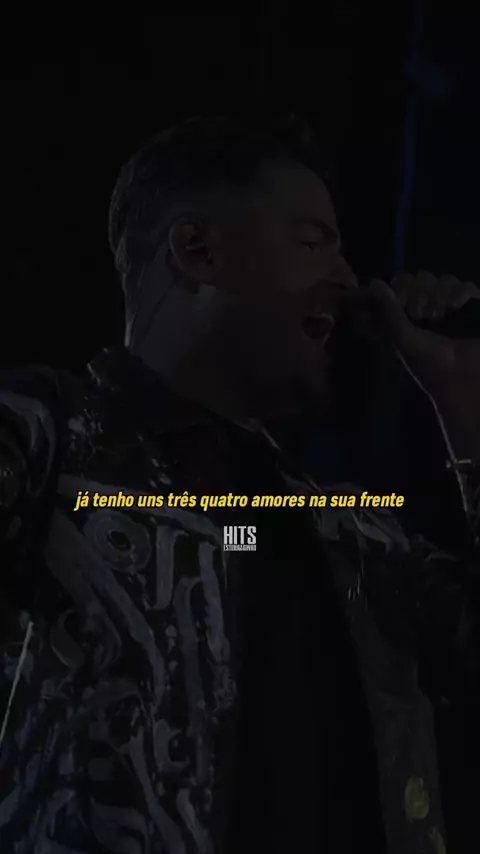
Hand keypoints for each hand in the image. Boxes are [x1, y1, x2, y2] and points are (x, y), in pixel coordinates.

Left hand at [346, 273, 479, 459]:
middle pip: (419, 279)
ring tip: (437, 316)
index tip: (394, 300)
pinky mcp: (474, 306)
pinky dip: (459, 294)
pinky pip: (465, 286)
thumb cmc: (431, 368)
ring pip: (441, 280)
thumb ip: (389, 313)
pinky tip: (455, 306)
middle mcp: (429, 307)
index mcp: (407, 316)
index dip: (396, 289)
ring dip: (437, 295)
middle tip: (418, 313)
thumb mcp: (404, 341)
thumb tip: (374, 283)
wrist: (465, 382)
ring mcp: (452, 305)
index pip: (399, 285)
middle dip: (416, 292)